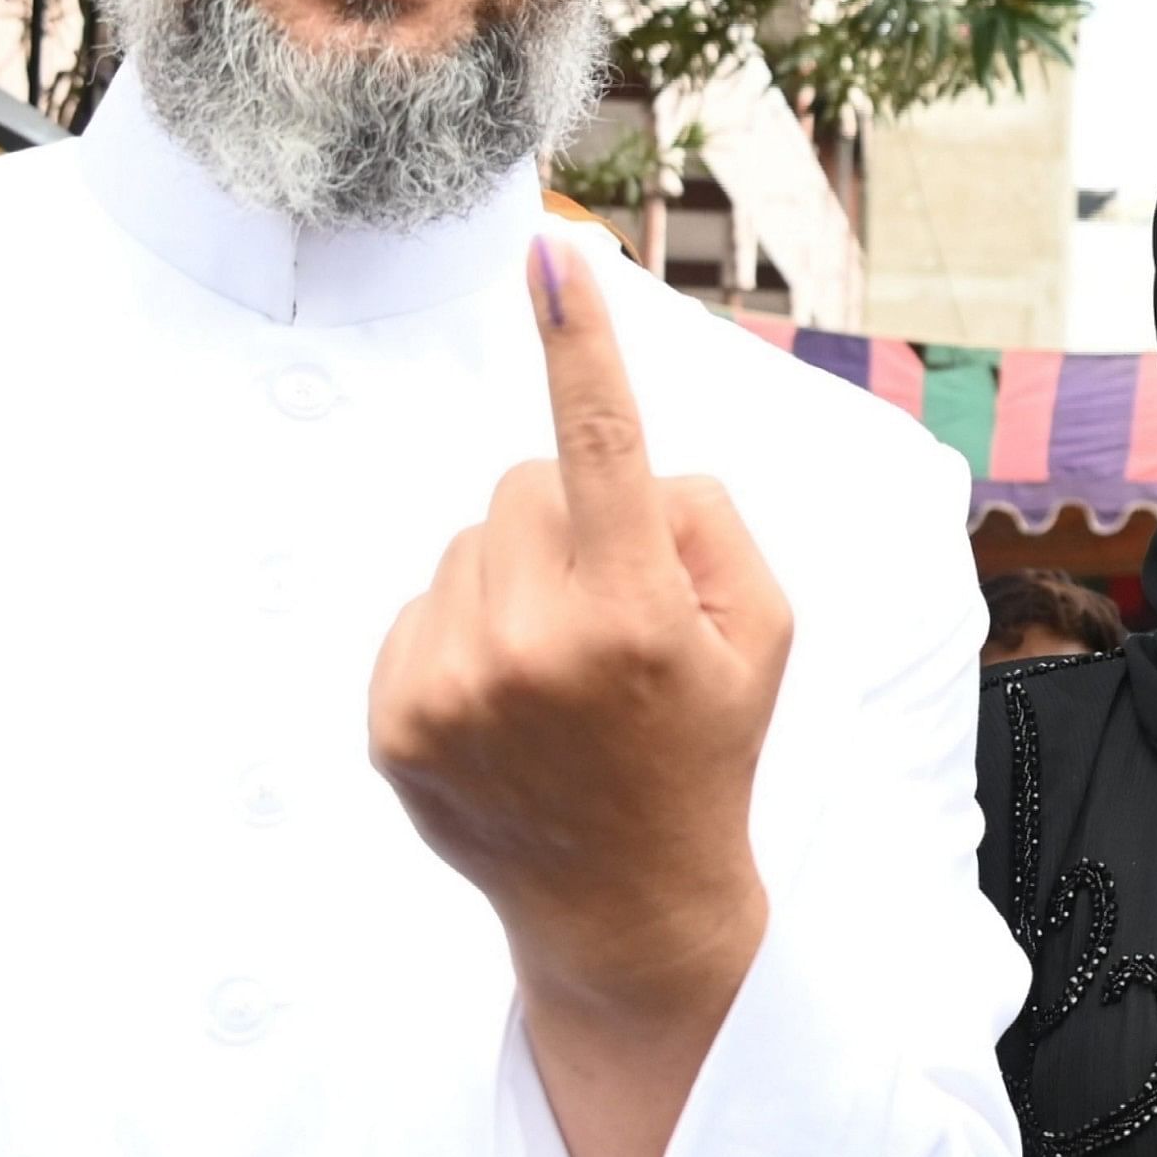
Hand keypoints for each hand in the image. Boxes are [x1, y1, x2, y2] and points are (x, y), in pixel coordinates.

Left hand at [370, 238, 791, 1156]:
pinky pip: (424, 603)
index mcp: (636, 614)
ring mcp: (452, 684)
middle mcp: (534, 644)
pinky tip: (505, 704)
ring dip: (515, 577)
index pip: (602, 448)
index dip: (579, 342)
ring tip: (559, 674)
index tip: (552, 250)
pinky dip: (466, 631)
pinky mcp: (395, 716)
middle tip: (615, 616)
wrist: (625, 906)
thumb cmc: (703, 749)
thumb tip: (619, 466)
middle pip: (527, 485)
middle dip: (573, 521)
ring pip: (470, 542)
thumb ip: (702, 522)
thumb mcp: (761, 632)